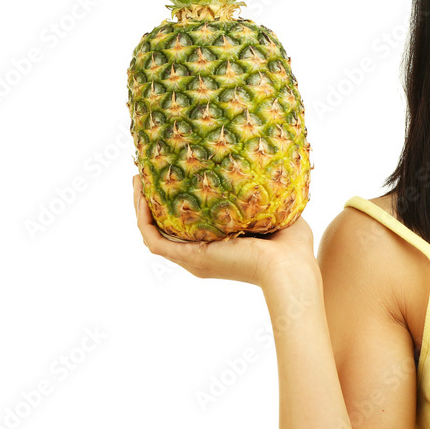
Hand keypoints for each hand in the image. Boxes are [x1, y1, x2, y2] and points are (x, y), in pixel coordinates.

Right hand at [133, 174, 316, 287]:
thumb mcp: (273, 210)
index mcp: (218, 246)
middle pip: (163, 228)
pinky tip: (144, 193)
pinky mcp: (190, 257)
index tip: (168, 176)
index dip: (173, 203)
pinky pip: (155, 238)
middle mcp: (200, 254)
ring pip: (153, 232)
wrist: (290, 263)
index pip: (186, 225)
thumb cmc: (292, 244)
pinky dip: (144, 217)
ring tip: (138, 179)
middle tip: (145, 174)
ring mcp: (193, 257)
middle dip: (151, 201)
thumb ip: (263, 193)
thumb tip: (264, 165)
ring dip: (141, 206)